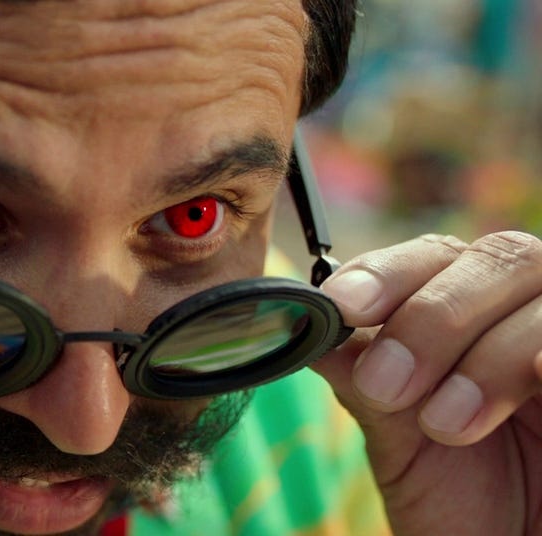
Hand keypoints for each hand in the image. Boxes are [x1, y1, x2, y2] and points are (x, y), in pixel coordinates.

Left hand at [313, 231, 541, 535]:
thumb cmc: (461, 496)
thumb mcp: (396, 435)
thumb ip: (360, 372)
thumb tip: (295, 320)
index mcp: (476, 305)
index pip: (436, 253)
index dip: (388, 270)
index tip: (343, 305)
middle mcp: (531, 308)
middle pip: (500, 257)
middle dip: (432, 316)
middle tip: (386, 385)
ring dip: (487, 357)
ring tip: (444, 425)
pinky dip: (541, 357)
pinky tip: (526, 386)